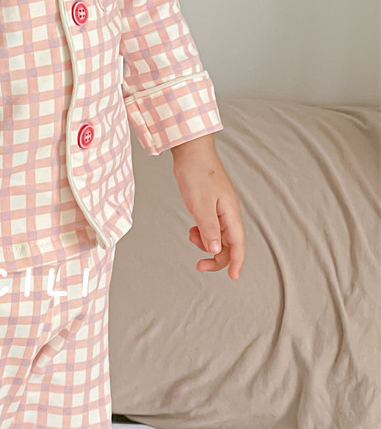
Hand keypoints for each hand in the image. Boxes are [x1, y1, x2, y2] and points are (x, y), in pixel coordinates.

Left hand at [170, 134, 245, 279]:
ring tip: (192, 235)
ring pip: (218, 236)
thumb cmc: (196, 172)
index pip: (238, 244)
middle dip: (216, 257)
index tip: (232, 277)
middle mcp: (228, 212)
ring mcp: (220, 208)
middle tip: (199, 265)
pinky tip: (193, 229)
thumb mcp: (200, 203)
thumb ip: (208, 227)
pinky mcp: (210, 204)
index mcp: (230, 213)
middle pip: (228, 244)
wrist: (191, 151)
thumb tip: (214, 249)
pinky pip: (211, 226)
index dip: (236, 262)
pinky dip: (203, 232)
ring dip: (207, 243)